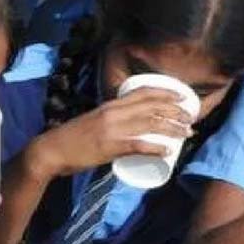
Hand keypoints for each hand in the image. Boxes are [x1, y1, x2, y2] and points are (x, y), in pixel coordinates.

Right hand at [27, 86, 193, 178]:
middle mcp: (113, 112)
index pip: (143, 92)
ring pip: (150, 123)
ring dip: (172, 128)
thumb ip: (111, 119)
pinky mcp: (110, 146)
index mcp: (111, 104)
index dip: (165, 92)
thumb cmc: (73, 138)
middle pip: (151, 106)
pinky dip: (156, 147)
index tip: (182, 96)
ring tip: (187, 133)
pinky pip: (138, 144)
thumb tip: (130, 124)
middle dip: (175, 110)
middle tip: (191, 117)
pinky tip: (168, 151)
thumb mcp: (95, 120)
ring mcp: (112, 129)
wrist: (53, 149)